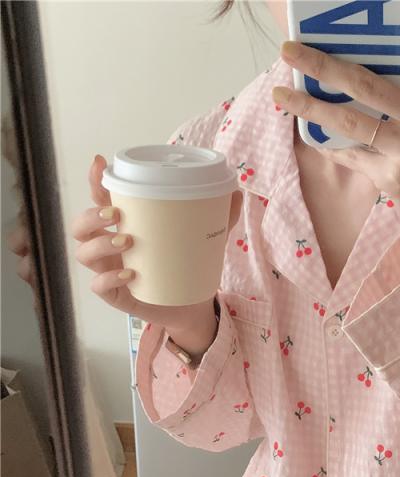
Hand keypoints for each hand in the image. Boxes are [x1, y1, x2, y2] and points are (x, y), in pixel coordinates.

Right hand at [71, 155, 242, 332]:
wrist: (192, 307)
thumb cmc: (187, 266)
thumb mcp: (205, 239)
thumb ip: (219, 217)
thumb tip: (236, 192)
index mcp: (125, 226)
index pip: (101, 200)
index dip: (95, 182)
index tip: (100, 163)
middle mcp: (110, 247)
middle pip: (81, 226)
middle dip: (90, 216)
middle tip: (116, 214)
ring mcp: (109, 271)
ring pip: (83, 253)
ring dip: (99, 244)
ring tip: (126, 240)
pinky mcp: (116, 295)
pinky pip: (99, 286)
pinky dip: (108, 278)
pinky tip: (128, 273)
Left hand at [271, 1, 399, 238]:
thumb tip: (361, 70)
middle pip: (368, 83)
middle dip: (322, 65)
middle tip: (289, 49)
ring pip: (348, 121)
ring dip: (308, 107)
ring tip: (280, 94)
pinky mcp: (391, 176)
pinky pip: (349, 154)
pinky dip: (327, 143)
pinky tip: (308, 132)